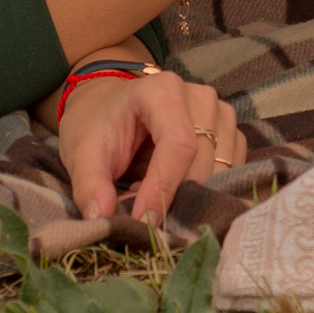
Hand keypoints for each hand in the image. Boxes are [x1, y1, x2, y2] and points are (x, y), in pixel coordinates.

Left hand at [60, 70, 247, 224]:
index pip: (179, 144)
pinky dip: (204, 191)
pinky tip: (174, 189)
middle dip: (172, 198)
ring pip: (220, 173)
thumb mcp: (83, 152)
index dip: (163, 189)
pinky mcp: (231, 134)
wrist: (112, 106)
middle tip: (139, 214)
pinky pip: (230, 173)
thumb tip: (101, 218)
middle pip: (202, 163)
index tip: (142, 222)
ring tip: (151, 195)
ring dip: (188, 196)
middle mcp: (200, 97)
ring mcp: (221, 114)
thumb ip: (89, 184)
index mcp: (163, 90)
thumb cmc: (98, 125)